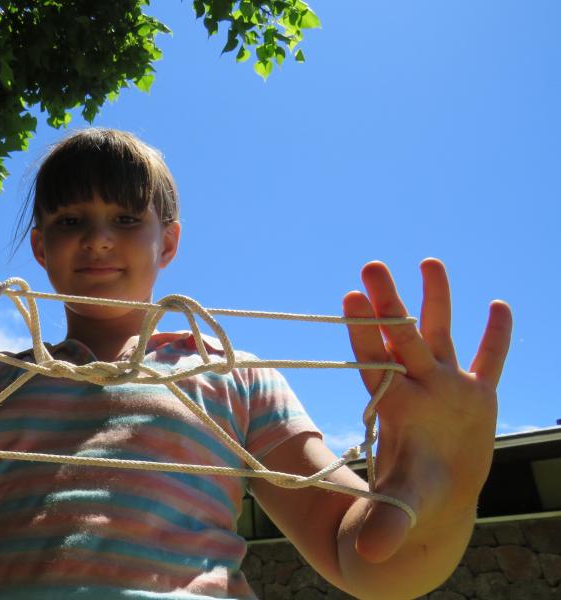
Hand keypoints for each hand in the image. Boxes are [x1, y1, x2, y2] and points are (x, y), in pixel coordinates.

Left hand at [342, 259, 511, 562]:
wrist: (437, 496)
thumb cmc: (412, 496)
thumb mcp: (402, 509)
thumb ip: (388, 523)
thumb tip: (370, 555)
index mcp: (395, 404)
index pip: (373, 361)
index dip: (363, 331)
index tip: (349, 297)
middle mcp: (418, 386)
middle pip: (401, 337)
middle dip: (389, 302)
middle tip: (372, 266)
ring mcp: (448, 386)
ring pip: (441, 334)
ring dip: (437, 300)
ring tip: (429, 261)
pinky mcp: (479, 395)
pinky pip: (490, 361)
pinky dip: (496, 337)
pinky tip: (498, 307)